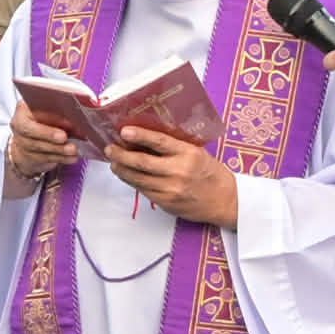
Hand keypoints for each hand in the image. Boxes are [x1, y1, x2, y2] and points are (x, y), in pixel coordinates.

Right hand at [5, 107, 81, 180]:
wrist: (29, 145)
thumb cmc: (44, 125)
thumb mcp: (53, 116)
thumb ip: (63, 117)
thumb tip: (80, 122)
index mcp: (24, 108)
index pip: (34, 109)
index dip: (50, 115)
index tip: (66, 120)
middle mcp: (19, 123)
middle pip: (30, 129)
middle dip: (48, 133)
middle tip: (64, 137)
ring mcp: (21, 141)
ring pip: (38, 146)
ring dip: (58, 149)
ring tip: (73, 149)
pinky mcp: (27, 157)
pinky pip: (44, 158)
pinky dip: (60, 158)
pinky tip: (71, 158)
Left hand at [107, 125, 238, 227]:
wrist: (225, 200)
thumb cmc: (210, 172)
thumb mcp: (197, 152)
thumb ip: (174, 147)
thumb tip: (145, 139)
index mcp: (188, 154)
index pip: (159, 142)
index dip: (140, 136)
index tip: (124, 131)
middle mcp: (178, 171)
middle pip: (142, 162)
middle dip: (121, 155)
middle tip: (110, 148)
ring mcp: (171, 189)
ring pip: (138, 178)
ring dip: (121, 169)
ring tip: (113, 162)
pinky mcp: (166, 203)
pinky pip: (143, 190)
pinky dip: (131, 181)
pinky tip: (126, 175)